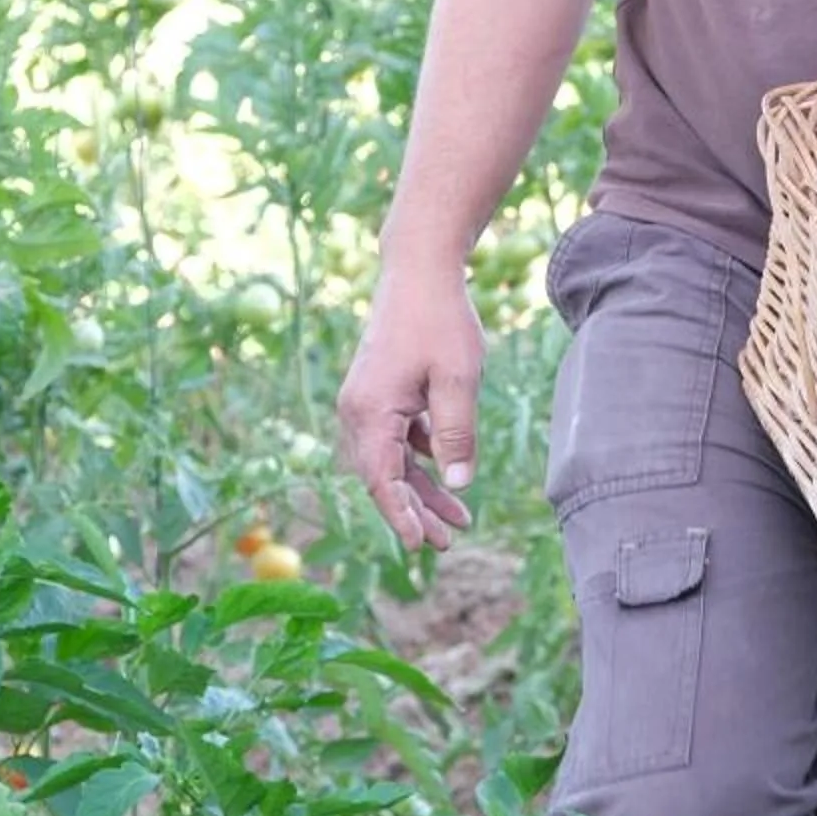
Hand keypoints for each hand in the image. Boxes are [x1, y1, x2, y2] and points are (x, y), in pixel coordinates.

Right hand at [334, 262, 482, 552]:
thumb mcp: (457, 379)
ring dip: (422, 489)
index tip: (424, 545)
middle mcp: (357, 412)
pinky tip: (448, 473)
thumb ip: (456, 434)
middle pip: (383, 477)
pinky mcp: (379, 394)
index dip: (401, 516)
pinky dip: (420, 460)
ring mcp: (366, 403)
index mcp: (369, 412)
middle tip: (447, 544)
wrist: (418, 270)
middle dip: (415, 512)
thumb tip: (458, 485)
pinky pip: (396, 440)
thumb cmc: (439, 320)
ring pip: (392, 461)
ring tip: (459, 520)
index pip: (381, 480)